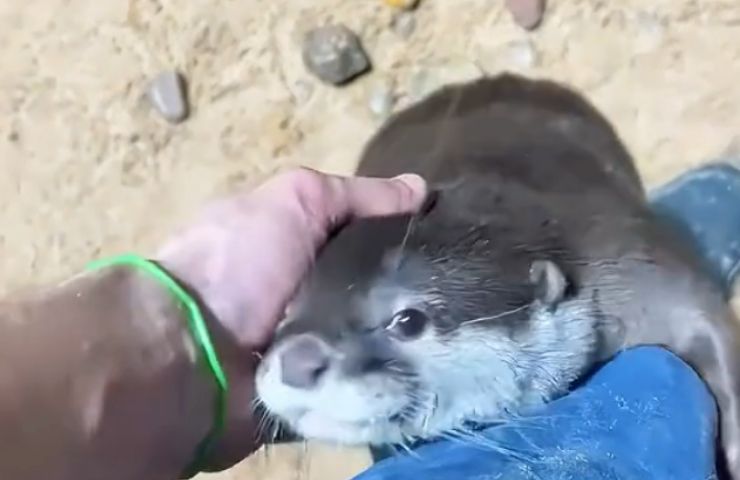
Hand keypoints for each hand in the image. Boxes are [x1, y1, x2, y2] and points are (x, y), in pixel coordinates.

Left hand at [156, 167, 426, 470]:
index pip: (369, 240)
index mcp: (300, 248)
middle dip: (412, 292)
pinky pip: (365, 382)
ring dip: (403, 336)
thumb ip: (353, 195)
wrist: (189, 357)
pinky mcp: (318, 393)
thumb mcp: (295, 201)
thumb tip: (420, 189)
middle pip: (379, 291)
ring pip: (378, 338)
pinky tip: (423, 369)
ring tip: (448, 333)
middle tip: (457, 292)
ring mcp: (313, 346)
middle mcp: (310, 295)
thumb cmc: (238, 264)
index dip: (404, 237)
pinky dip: (387, 375)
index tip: (449, 240)